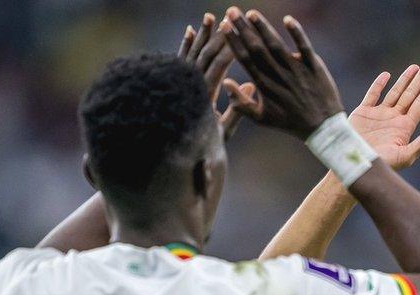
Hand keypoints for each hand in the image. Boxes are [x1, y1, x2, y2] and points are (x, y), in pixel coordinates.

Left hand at [178, 13, 253, 140]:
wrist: (168, 152)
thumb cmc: (201, 146)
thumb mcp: (223, 132)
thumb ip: (237, 111)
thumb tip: (251, 86)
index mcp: (203, 96)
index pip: (218, 66)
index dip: (229, 48)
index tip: (239, 33)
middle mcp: (189, 85)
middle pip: (205, 54)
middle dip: (217, 35)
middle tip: (228, 17)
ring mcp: (179, 82)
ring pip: (191, 53)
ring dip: (201, 35)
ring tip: (209, 17)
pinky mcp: (173, 82)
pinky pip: (180, 60)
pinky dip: (185, 45)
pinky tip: (190, 31)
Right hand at [220, 8, 343, 138]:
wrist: (321, 127)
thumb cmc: (289, 122)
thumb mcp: (261, 119)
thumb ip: (241, 104)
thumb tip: (225, 84)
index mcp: (264, 86)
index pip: (245, 59)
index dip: (234, 42)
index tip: (224, 27)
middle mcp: (278, 75)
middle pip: (257, 48)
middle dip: (243, 29)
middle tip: (232, 11)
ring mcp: (296, 70)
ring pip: (276, 45)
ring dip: (263, 28)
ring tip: (251, 13)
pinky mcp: (313, 66)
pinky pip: (304, 46)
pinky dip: (297, 33)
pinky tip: (288, 19)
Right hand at [350, 63, 419, 169]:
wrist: (352, 163)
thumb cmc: (379, 164)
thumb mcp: (404, 156)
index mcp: (404, 128)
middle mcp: (394, 119)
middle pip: (411, 95)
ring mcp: (379, 115)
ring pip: (395, 93)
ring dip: (405, 79)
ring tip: (415, 67)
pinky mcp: (363, 113)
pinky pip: (372, 95)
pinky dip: (379, 85)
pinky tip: (386, 75)